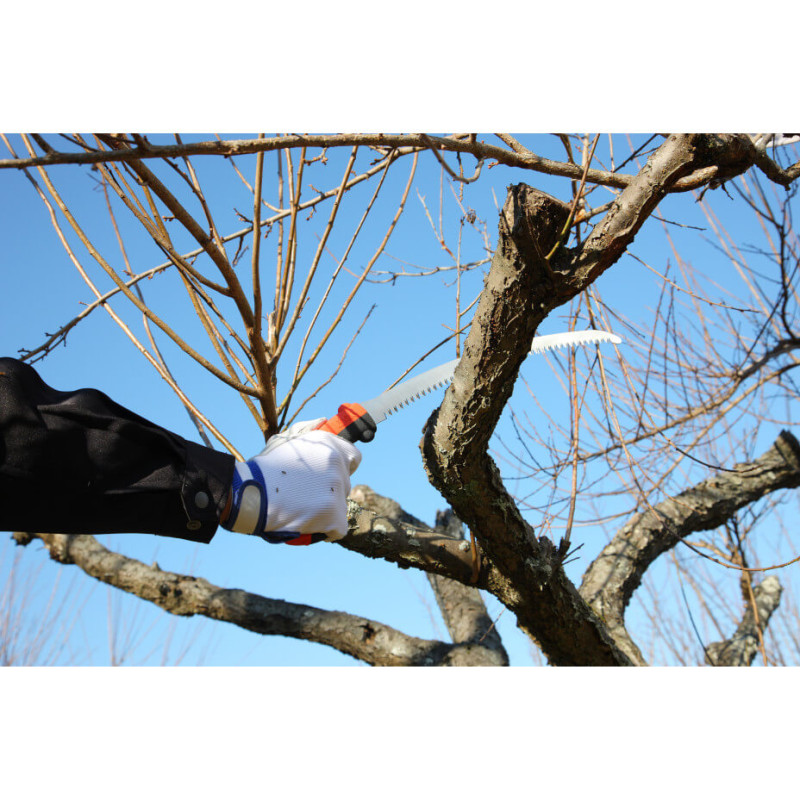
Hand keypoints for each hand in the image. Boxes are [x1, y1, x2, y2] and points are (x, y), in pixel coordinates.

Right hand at [221, 419, 361, 544]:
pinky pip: (339, 527)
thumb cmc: (264, 468)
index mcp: (328, 444)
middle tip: (304, 495)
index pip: (354, 458)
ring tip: (301, 508)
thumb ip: (307, 429)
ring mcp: (336, 488)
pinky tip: (308, 524)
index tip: (328, 477)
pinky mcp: (333, 513)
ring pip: (341, 505)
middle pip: (345, 484)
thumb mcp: (282, 440)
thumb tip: (324, 420)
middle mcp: (336, 463)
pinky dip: (326, 529)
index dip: (342, 468)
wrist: (250, 493)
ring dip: (326, 510)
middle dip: (329, 491)